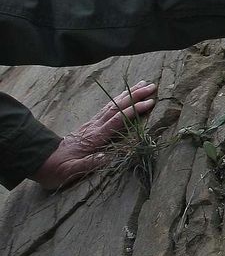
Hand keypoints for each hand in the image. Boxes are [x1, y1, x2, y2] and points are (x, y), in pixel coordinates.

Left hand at [32, 82, 157, 188]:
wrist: (42, 162)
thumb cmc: (58, 169)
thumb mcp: (71, 171)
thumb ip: (88, 163)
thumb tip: (107, 156)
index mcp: (94, 138)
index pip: (117, 120)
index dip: (133, 110)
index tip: (149, 102)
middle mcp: (94, 127)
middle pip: (117, 107)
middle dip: (135, 96)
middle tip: (152, 86)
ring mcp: (92, 125)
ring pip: (112, 105)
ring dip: (128, 94)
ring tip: (143, 84)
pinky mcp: (91, 126)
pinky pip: (108, 109)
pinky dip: (118, 100)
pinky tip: (125, 95)